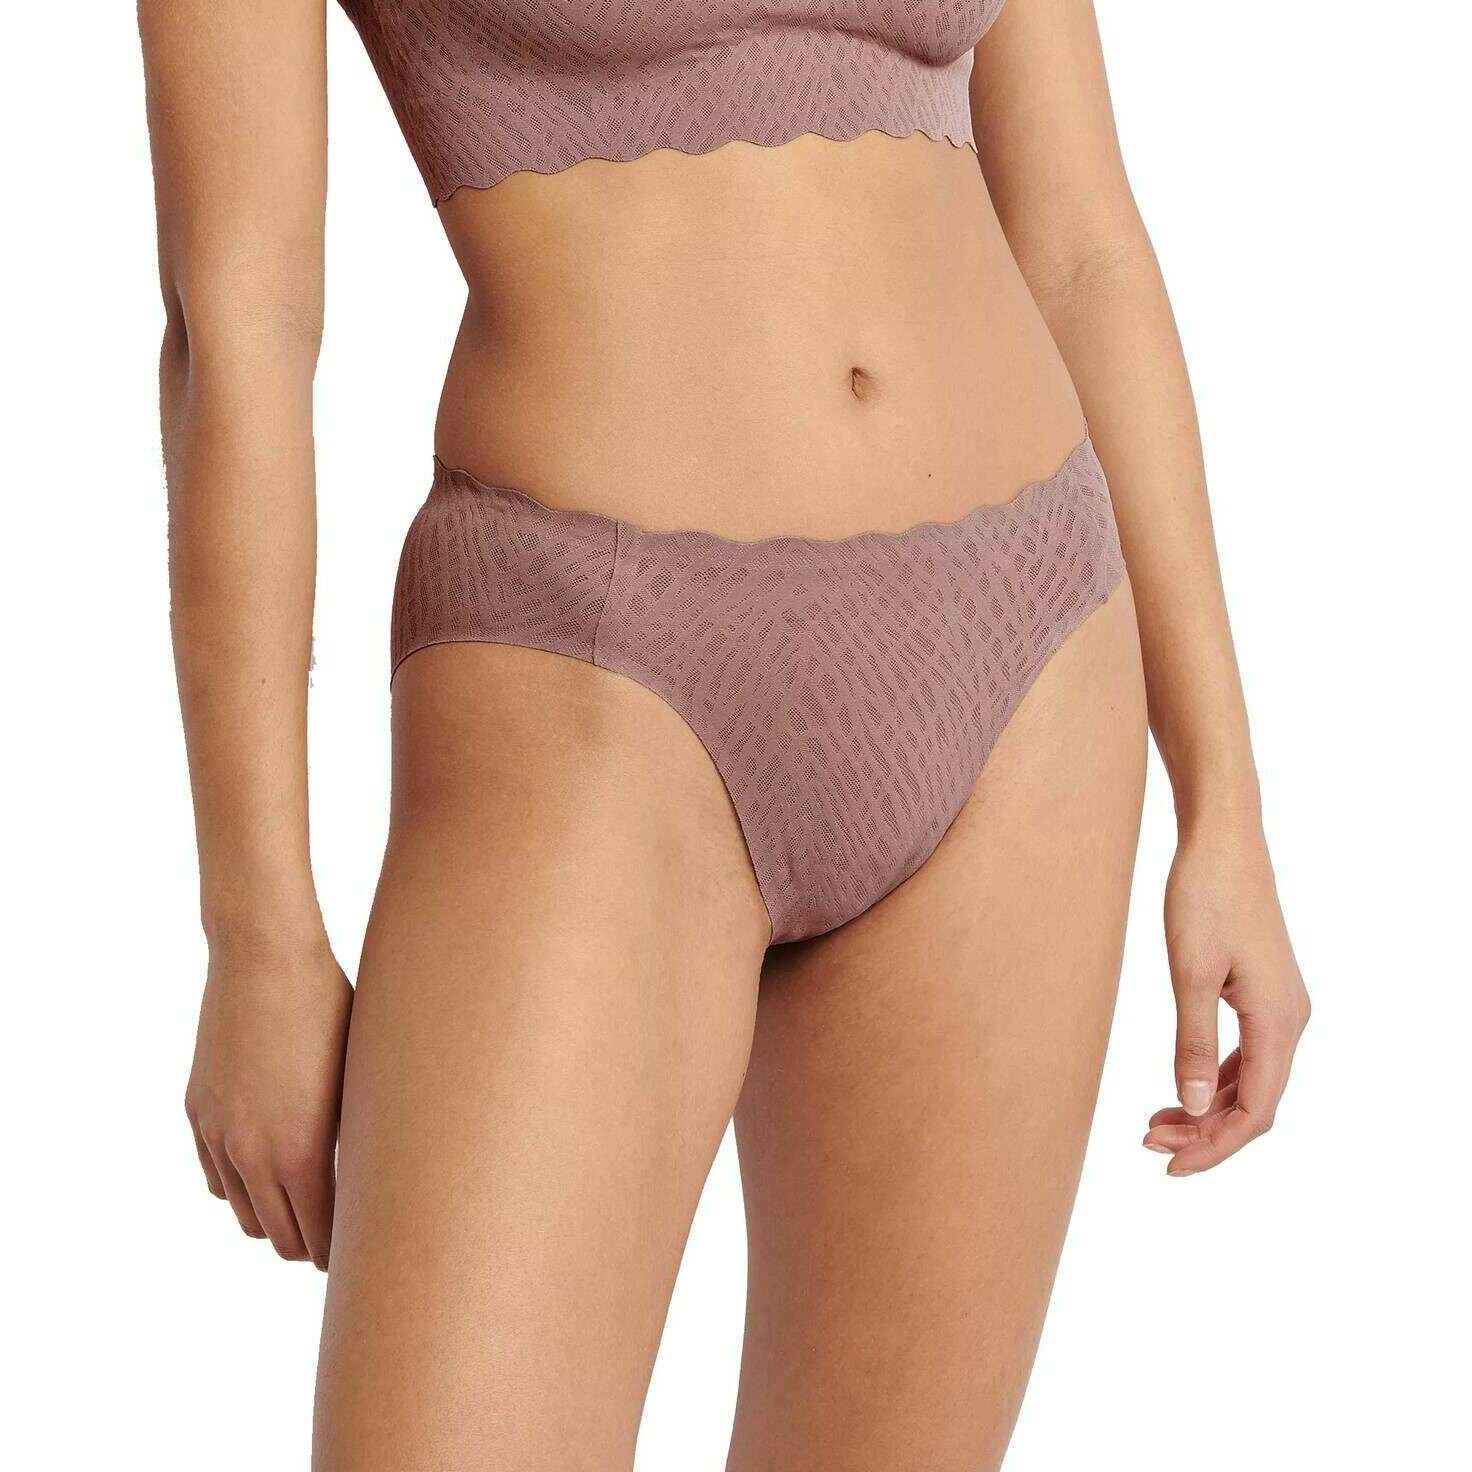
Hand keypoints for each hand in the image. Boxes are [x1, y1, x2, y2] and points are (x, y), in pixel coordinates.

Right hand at [185, 929, 352, 1267]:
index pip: (318, 1234)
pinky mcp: (198, 1111)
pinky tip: (264, 1177)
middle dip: (309, 1244)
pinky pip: (215, 1177)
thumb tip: (369, 1176)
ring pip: (242, 1212)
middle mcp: (252, 1153)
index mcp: (301, 1151)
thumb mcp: (356, 1076)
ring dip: (272, 1219)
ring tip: (302, 1213)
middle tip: (336, 1241)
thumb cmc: (331, 1007)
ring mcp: (218, 1134)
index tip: (360, 1256)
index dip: (339, 1252)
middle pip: (278, 1234)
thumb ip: (352, 1136)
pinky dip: (239, 1188)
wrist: (265, 958)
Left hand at [1143, 828, 1309, 1175]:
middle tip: (1148, 1142)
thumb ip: (1194, 1043)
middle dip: (1206, 1133)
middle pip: (1256, 1103)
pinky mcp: (1264, 993)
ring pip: (1252, 1081)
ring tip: (1156, 1122)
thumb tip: (1197, 1108)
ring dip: (1208, 1108)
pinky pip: (1248, 1054)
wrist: (1223, 841)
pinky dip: (1215, 1078)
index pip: (1256, 1111)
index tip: (1170, 1164)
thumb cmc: (1204, 897)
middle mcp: (1290, 1020)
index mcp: (1279, 1021)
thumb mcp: (1191, 974)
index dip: (1215, 1148)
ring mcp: (1280, 1006)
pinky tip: (1182, 1088)